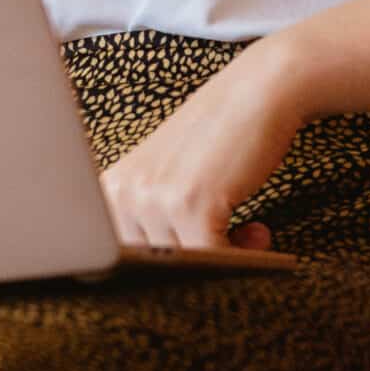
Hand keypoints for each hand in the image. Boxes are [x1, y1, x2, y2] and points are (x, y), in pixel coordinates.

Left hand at [99, 41, 305, 250]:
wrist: (257, 92)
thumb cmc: (220, 135)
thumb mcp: (170, 177)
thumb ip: (154, 220)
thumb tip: (164, 277)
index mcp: (110, 188)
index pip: (124, 256)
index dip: (167, 263)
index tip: (201, 255)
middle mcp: (122, 192)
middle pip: (155, 266)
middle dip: (199, 261)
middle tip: (233, 239)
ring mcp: (153, 198)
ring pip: (185, 265)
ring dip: (226, 257)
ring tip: (249, 231)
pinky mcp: (190, 205)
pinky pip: (213, 259)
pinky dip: (243, 256)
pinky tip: (259, 231)